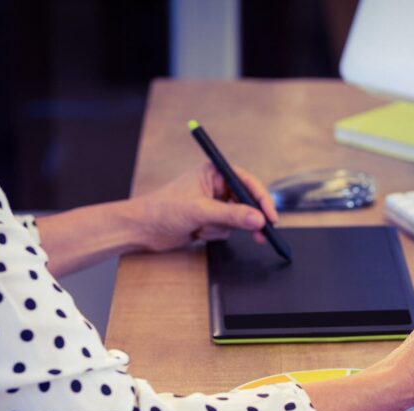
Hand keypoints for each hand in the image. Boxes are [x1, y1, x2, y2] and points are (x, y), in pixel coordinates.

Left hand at [133, 161, 278, 251]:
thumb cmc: (162, 210)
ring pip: (237, 219)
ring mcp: (214, 204)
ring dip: (222, 228)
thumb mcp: (199, 211)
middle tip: (261, 233)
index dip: (261, 199)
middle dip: (247, 219)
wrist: (143, 230)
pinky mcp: (211, 220)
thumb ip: (231, 215)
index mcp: (213, 173)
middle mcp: (215, 186)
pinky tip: (198, 233)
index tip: (270, 216)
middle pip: (246, 202)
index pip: (246, 182)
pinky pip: (227, 230)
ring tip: (203, 229)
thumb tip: (257, 219)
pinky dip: (215, 234)